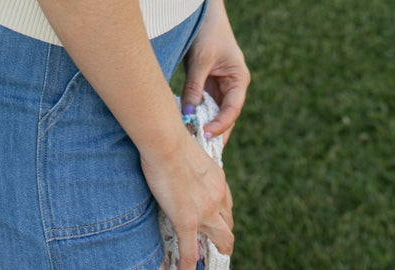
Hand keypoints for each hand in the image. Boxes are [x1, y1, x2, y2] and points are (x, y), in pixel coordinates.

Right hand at [141, 126, 233, 269]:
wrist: (166, 142)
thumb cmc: (170, 138)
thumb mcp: (187, 151)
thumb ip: (189, 164)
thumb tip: (177, 162)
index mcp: (217, 180)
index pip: (226, 205)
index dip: (221, 217)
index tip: (215, 221)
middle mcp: (217, 198)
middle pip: (228, 226)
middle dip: (223, 237)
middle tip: (215, 244)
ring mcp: (205, 213)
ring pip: (221, 241)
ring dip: (215, 251)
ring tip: (207, 260)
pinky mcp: (187, 222)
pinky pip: (189, 253)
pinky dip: (187, 266)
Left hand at [181, 0, 249, 144]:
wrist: (201, 8)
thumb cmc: (207, 29)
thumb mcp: (201, 59)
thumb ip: (195, 87)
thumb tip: (188, 115)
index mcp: (238, 79)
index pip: (232, 110)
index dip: (220, 125)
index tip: (204, 134)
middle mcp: (231, 85)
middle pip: (222, 115)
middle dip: (211, 131)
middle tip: (197, 151)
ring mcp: (217, 84)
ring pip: (210, 111)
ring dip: (200, 123)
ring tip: (189, 142)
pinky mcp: (204, 81)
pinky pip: (200, 102)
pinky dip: (193, 112)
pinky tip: (183, 124)